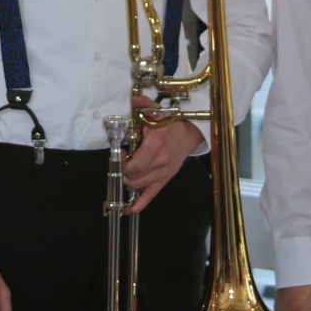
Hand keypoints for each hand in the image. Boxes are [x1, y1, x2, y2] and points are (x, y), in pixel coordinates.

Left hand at [123, 96, 204, 214]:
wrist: (189, 135)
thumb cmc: (170, 125)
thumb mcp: (157, 113)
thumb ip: (145, 106)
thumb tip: (134, 100)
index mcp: (156, 145)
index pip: (135, 165)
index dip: (123, 164)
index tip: (121, 155)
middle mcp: (160, 162)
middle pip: (134, 178)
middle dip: (124, 172)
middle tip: (122, 163)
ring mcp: (163, 173)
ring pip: (138, 186)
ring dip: (128, 182)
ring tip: (127, 173)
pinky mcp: (164, 180)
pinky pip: (150, 196)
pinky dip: (139, 205)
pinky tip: (128, 210)